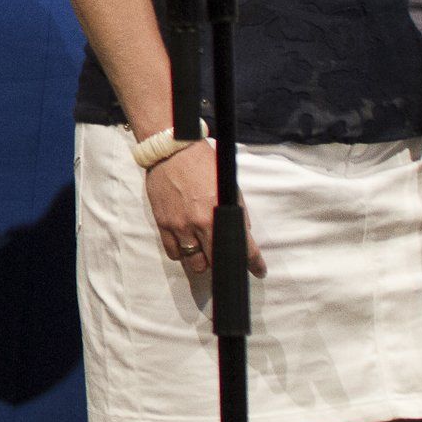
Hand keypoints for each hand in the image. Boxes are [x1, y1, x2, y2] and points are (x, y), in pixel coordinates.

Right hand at [145, 138, 265, 279]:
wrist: (172, 151)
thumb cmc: (203, 165)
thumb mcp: (228, 187)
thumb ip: (236, 212)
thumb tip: (242, 233)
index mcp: (220, 214)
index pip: (243, 249)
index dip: (254, 264)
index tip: (258, 270)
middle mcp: (199, 224)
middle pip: (216, 261)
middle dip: (224, 264)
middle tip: (225, 259)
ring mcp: (179, 226)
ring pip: (194, 262)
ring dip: (201, 262)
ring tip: (203, 253)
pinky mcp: (162, 223)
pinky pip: (173, 252)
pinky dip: (181, 254)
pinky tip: (186, 246)